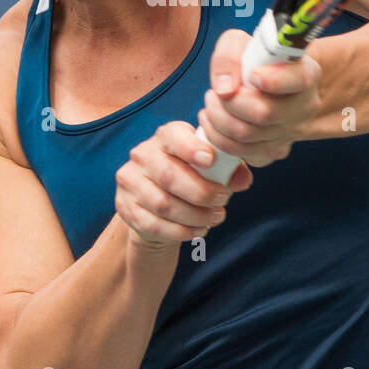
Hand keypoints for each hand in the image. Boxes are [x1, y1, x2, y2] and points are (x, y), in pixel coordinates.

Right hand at [116, 121, 252, 248]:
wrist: (159, 202)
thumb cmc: (192, 176)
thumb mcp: (211, 167)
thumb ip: (229, 169)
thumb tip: (243, 179)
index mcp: (165, 137)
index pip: (173, 136)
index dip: (191, 148)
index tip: (210, 160)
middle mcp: (142, 155)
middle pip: (169, 176)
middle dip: (202, 193)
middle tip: (223, 200)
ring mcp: (130, 181)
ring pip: (163, 204)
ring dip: (194, 216)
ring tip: (214, 217)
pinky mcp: (125, 207)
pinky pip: (154, 224)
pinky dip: (181, 231)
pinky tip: (198, 230)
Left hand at [197, 29, 320, 167]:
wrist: (270, 82)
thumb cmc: (256, 61)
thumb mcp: (243, 43)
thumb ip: (230, 56)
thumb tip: (224, 89)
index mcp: (305, 73)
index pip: (298, 79)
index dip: (273, 80)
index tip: (253, 75)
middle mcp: (304, 106)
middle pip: (263, 113)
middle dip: (228, 103)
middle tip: (214, 92)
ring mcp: (291, 132)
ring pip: (247, 136)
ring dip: (217, 119)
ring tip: (212, 103)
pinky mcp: (274, 151)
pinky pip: (242, 153)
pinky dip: (218, 138)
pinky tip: (214, 121)